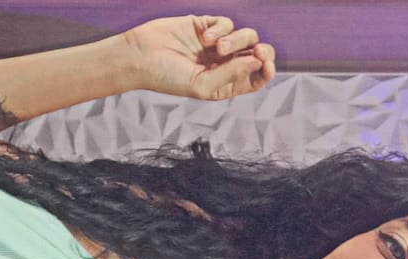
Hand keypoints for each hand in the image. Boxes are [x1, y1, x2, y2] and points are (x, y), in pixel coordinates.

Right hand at [122, 15, 276, 100]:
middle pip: (257, 54)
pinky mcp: (206, 26)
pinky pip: (226, 22)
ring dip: (236, 40)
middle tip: (257, 50)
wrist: (140, 56)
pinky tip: (204, 37)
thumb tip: (258, 61)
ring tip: (216, 47)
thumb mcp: (202, 85)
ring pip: (245, 36)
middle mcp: (224, 65)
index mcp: (227, 84)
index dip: (267, 70)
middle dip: (262, 50)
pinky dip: (220, 28)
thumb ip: (231, 74)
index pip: (257, 77)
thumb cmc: (167, 77)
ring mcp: (216, 45)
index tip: (266, 64)